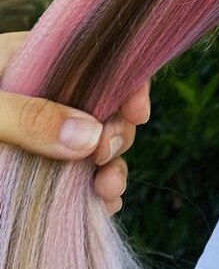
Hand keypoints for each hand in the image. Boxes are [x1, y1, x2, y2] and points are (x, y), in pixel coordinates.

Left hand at [0, 31, 150, 216]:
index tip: (138, 113)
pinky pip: (77, 181)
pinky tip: (101, 207)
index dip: (127, 84)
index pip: (98, 61)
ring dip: (110, 170)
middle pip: (103, 109)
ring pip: (94, 148)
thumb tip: (92, 136)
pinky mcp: (36, 173)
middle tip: (105, 157)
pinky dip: (93, 196)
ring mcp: (43, 136)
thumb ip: (31, 119)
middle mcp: (46, 98)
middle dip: (117, 136)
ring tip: (107, 192)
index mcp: (37, 63)